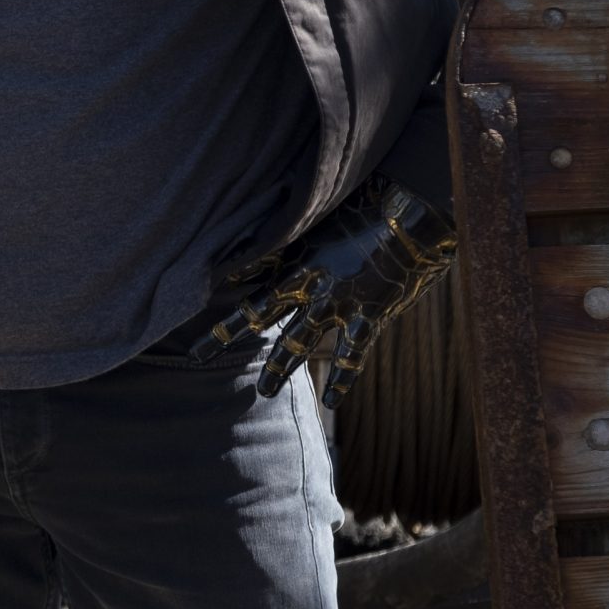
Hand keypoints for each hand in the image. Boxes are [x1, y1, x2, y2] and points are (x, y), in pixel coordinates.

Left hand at [188, 177, 455, 407]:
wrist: (411, 215)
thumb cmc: (370, 206)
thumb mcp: (324, 216)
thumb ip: (300, 232)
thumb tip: (271, 235)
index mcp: (296, 256)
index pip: (250, 273)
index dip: (228, 283)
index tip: (204, 294)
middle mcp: (308, 283)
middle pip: (258, 312)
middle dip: (227, 334)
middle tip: (197, 354)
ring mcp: (336, 302)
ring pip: (297, 341)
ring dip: (278, 366)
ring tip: (262, 391)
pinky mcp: (368, 316)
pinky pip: (350, 355)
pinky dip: (341, 378)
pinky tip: (331, 402)